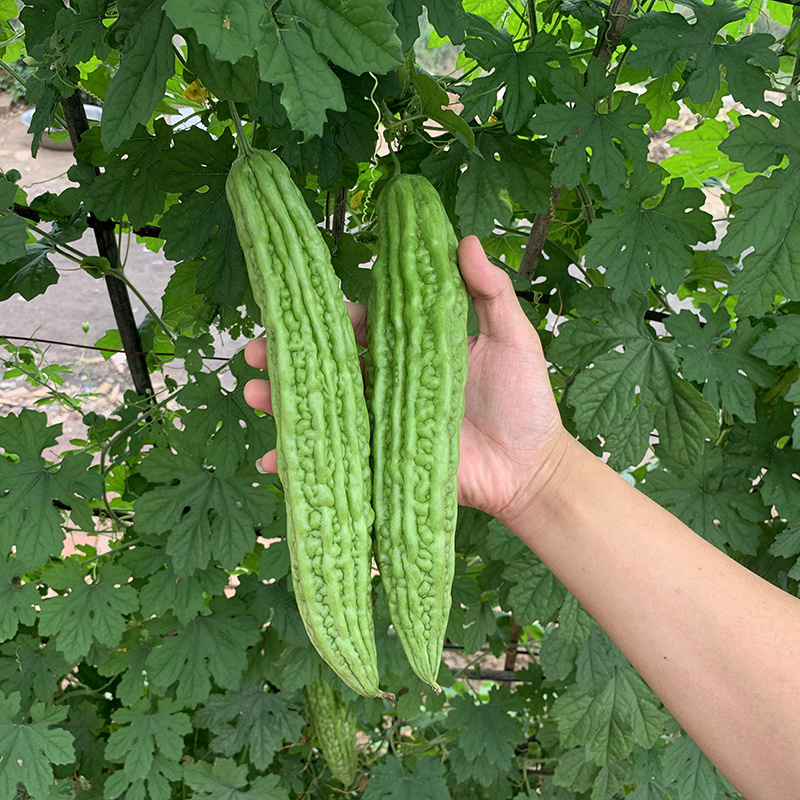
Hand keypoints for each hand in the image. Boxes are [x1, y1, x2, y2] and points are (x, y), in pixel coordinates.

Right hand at [242, 235, 568, 525]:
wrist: (532, 468)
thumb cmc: (525, 401)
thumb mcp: (512, 339)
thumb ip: (490, 293)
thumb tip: (467, 240)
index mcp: (412, 352)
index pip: (363, 327)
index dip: (333, 319)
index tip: (299, 309)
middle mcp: (389, 385)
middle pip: (330, 365)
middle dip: (288, 356)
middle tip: (254, 350)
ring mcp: (381, 425)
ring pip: (325, 407)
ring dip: (284, 400)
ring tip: (254, 394)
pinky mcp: (383, 462)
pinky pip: (338, 458)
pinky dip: (303, 461)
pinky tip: (273, 460)